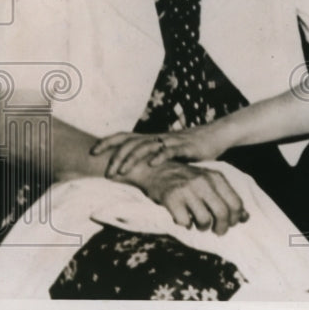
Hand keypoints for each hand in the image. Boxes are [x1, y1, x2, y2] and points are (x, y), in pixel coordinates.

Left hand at [91, 125, 230, 177]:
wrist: (216, 135)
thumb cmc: (190, 147)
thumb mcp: (167, 152)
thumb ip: (153, 159)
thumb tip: (135, 173)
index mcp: (151, 138)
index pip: (124, 136)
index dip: (108, 142)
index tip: (92, 151)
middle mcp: (158, 137)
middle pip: (131, 142)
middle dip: (116, 157)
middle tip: (107, 173)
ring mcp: (171, 141)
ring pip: (146, 146)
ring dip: (132, 159)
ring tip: (122, 172)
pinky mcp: (185, 146)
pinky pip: (170, 150)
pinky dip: (160, 156)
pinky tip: (152, 164)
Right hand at [117, 159, 247, 235]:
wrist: (156, 169)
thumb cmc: (187, 179)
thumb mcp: (210, 183)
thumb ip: (227, 198)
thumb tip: (246, 218)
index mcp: (216, 177)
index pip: (236, 203)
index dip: (235, 218)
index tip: (230, 224)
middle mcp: (204, 182)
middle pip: (223, 213)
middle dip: (222, 228)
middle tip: (217, 231)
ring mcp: (188, 189)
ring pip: (204, 220)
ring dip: (203, 227)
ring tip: (199, 224)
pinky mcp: (172, 198)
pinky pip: (184, 222)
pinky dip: (185, 224)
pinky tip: (183, 219)